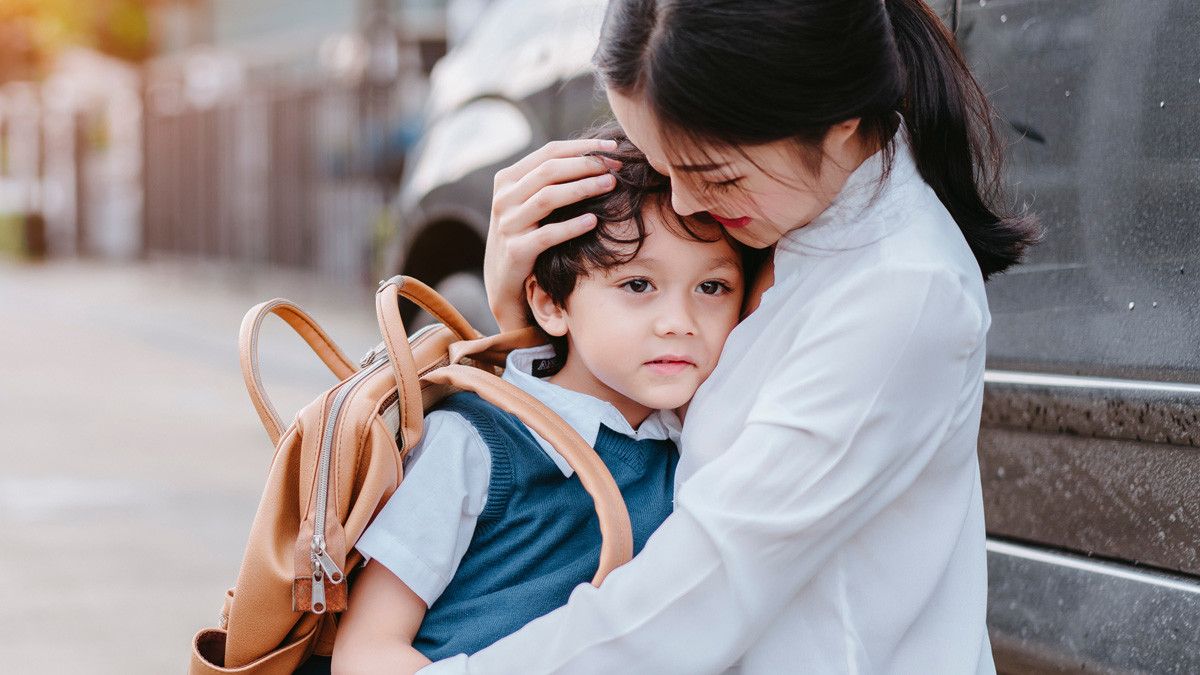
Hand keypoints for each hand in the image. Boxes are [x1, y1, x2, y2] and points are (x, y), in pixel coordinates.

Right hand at [485, 139, 619, 331]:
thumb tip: (594, 155)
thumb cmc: (525, 234)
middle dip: (587, 165)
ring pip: (548, 197)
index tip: (613, 148)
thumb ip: (548, 180)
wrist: (502, 281)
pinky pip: (548, 235)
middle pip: (550, 171)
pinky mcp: (516, 251)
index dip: (583, 148)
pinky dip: (572, 226)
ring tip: (611, 185)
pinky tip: (594, 221)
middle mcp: (504, 198)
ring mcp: (508, 224)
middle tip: (616, 167)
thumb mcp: (527, 202)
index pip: (549, 152)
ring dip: (583, 189)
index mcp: (507, 179)